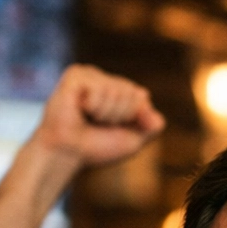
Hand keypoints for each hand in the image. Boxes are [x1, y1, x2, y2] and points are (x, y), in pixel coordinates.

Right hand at [33, 64, 164, 166]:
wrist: (68, 153)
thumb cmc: (97, 147)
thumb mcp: (133, 140)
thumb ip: (152, 127)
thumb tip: (157, 117)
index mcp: (119, 90)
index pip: (142, 97)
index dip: (132, 119)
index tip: (113, 128)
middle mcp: (105, 79)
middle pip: (132, 93)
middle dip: (119, 115)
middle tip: (98, 124)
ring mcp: (90, 75)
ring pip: (116, 90)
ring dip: (105, 113)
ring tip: (88, 118)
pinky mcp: (76, 74)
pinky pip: (98, 88)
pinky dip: (93, 106)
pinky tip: (79, 109)